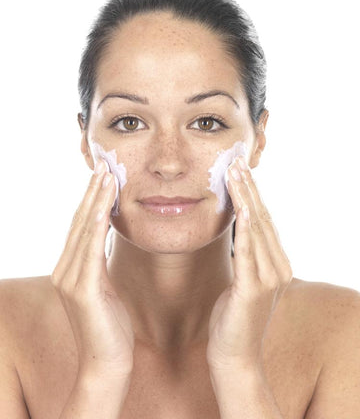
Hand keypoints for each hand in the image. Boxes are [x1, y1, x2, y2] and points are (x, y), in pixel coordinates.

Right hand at [51, 159, 134, 379]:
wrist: (108, 361)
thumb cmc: (111, 325)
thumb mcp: (105, 286)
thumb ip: (100, 263)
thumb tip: (107, 241)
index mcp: (72, 268)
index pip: (82, 225)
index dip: (92, 199)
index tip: (104, 175)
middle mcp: (66, 269)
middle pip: (80, 221)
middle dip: (93, 191)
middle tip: (104, 163)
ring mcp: (70, 279)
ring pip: (85, 229)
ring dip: (96, 199)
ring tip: (106, 174)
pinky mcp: (82, 289)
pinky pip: (91, 249)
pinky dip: (97, 224)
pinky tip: (104, 204)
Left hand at [206, 156, 292, 372]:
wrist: (233, 356)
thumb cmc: (233, 317)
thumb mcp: (243, 280)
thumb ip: (247, 256)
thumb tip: (238, 231)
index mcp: (276, 264)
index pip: (262, 221)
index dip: (251, 193)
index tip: (239, 169)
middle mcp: (278, 267)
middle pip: (261, 218)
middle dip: (248, 187)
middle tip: (235, 160)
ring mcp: (268, 279)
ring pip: (256, 229)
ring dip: (245, 197)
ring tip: (235, 172)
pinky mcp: (253, 290)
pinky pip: (248, 252)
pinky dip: (245, 227)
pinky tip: (241, 207)